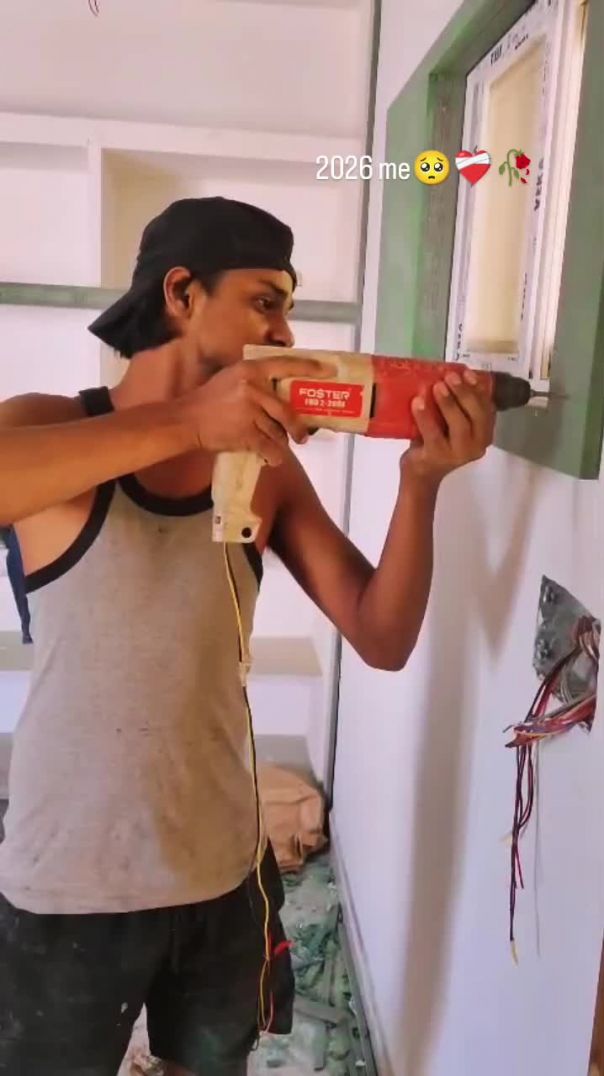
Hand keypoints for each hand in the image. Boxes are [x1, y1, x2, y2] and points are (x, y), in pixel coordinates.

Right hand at [177, 355, 335, 465]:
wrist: (186, 420)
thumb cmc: (209, 400)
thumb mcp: (231, 377)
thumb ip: (256, 379)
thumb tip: (284, 391)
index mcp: (250, 368)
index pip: (286, 364)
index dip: (310, 367)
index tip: (329, 371)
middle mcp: (252, 386)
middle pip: (287, 410)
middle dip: (298, 428)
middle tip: (303, 437)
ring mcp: (249, 410)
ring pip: (278, 431)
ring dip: (279, 442)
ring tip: (274, 446)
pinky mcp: (246, 432)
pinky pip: (269, 447)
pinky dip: (273, 455)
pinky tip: (271, 458)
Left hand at [401, 369, 494, 485]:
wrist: (421, 472)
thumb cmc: (437, 440)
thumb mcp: (450, 422)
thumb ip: (456, 405)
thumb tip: (448, 372)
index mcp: (484, 432)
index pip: (487, 408)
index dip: (479, 389)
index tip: (467, 372)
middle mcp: (477, 445)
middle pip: (477, 415)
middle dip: (464, 393)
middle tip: (450, 377)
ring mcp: (458, 453)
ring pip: (459, 426)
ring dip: (448, 403)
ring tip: (437, 386)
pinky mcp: (438, 457)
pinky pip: (433, 434)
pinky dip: (425, 417)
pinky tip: (418, 402)